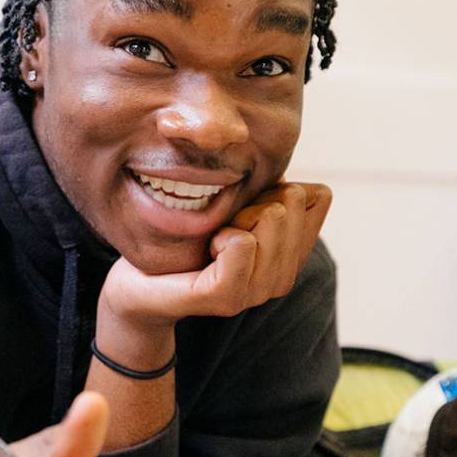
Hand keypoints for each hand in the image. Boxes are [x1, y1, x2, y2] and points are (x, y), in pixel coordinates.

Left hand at [99, 181, 332, 333]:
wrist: (137, 285)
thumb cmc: (184, 238)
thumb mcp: (234, 204)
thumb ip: (264, 186)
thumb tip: (278, 159)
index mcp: (291, 255)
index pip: (318, 196)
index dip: (278, 186)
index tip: (244, 206)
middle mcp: (283, 277)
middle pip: (292, 199)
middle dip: (253, 199)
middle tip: (222, 225)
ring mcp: (257, 291)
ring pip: (272, 216)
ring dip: (234, 216)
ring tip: (211, 240)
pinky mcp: (227, 297)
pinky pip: (243, 243)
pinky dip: (221, 235)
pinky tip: (206, 250)